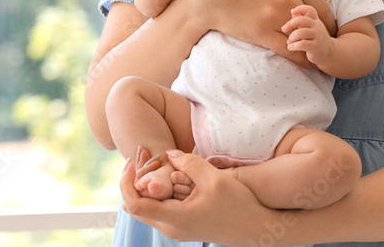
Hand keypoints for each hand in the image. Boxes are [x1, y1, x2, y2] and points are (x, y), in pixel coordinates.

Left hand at [120, 149, 279, 243]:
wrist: (257, 229)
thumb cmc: (239, 205)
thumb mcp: (214, 178)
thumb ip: (189, 163)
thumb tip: (169, 154)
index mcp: (175, 219)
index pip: (134, 204)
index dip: (126, 183)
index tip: (131, 163)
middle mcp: (171, 228)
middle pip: (136, 207)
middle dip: (133, 183)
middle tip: (141, 160)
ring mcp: (177, 229)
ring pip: (147, 209)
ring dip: (146, 188)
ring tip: (156, 165)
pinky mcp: (183, 225)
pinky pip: (160, 209)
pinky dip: (158, 193)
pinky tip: (170, 176)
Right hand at [170, 0, 333, 67]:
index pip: (322, 5)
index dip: (328, 20)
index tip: (328, 29)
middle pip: (318, 22)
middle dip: (325, 35)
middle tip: (325, 43)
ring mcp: (275, 16)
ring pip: (306, 37)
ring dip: (314, 48)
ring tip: (317, 55)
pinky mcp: (263, 34)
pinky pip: (291, 51)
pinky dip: (303, 60)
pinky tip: (308, 65)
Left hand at [283, 4, 333, 67]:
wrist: (328, 53)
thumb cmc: (315, 39)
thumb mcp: (310, 28)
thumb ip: (301, 20)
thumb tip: (292, 12)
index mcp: (315, 21)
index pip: (310, 10)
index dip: (300, 8)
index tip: (291, 11)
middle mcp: (317, 27)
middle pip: (302, 20)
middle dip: (290, 23)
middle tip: (284, 29)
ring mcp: (318, 37)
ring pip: (301, 33)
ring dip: (292, 37)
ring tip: (289, 42)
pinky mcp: (316, 47)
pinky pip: (302, 44)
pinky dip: (293, 46)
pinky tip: (290, 47)